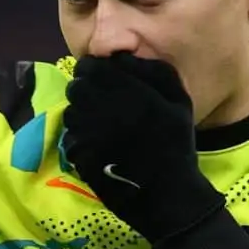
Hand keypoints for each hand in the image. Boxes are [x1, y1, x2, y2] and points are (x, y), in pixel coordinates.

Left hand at [61, 52, 223, 241]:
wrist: (166, 192)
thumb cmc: (176, 143)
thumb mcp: (178, 100)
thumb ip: (152, 70)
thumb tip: (122, 56)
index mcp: (123, 89)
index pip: (88, 66)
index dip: (94, 70)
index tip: (104, 79)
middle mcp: (98, 107)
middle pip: (75, 87)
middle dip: (86, 90)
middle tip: (103, 102)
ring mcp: (85, 132)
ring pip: (70, 112)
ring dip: (82, 114)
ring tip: (102, 125)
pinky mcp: (78, 155)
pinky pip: (70, 137)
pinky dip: (81, 138)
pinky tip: (99, 146)